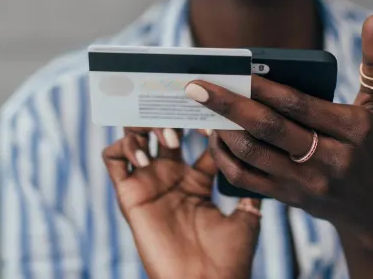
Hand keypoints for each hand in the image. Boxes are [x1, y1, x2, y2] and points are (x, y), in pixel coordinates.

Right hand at [103, 127, 261, 278]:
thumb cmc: (228, 260)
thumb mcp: (248, 217)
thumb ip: (249, 185)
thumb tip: (260, 157)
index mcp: (196, 181)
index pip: (195, 136)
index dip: (204, 121)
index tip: (216, 116)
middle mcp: (169, 178)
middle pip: (161, 128)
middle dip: (171, 114)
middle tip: (185, 112)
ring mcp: (147, 184)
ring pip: (134, 135)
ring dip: (148, 126)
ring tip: (171, 139)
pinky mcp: (128, 195)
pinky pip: (111, 158)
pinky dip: (123, 147)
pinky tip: (146, 157)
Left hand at [186, 15, 372, 247]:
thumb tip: (372, 20)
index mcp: (352, 131)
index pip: (298, 104)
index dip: (263, 87)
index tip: (234, 70)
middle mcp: (330, 160)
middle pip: (268, 128)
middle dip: (228, 104)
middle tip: (196, 85)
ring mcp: (306, 183)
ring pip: (252, 154)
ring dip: (221, 129)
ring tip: (202, 107)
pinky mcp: (288, 199)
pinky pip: (245, 179)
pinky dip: (223, 158)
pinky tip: (213, 137)